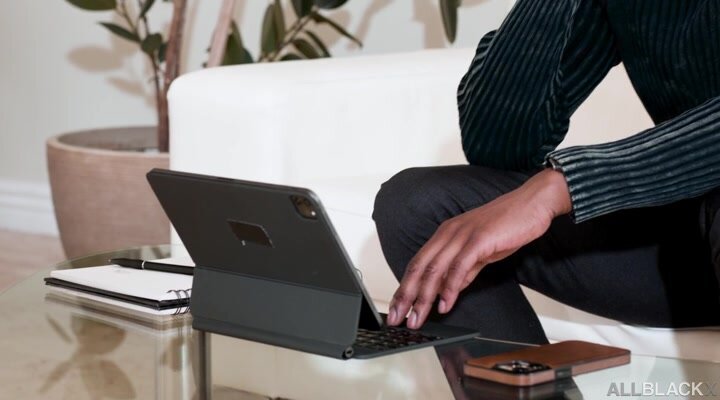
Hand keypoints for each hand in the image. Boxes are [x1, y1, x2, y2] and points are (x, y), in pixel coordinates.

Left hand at [387, 168, 571, 328]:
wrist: (532, 203)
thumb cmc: (507, 226)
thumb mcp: (480, 251)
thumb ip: (464, 270)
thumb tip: (450, 290)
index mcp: (445, 234)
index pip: (417, 264)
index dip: (404, 288)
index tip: (397, 308)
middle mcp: (448, 233)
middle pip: (419, 268)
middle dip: (406, 296)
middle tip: (397, 318)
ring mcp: (463, 235)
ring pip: (435, 269)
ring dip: (424, 297)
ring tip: (417, 317)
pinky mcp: (479, 239)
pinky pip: (459, 266)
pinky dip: (450, 288)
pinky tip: (445, 304)